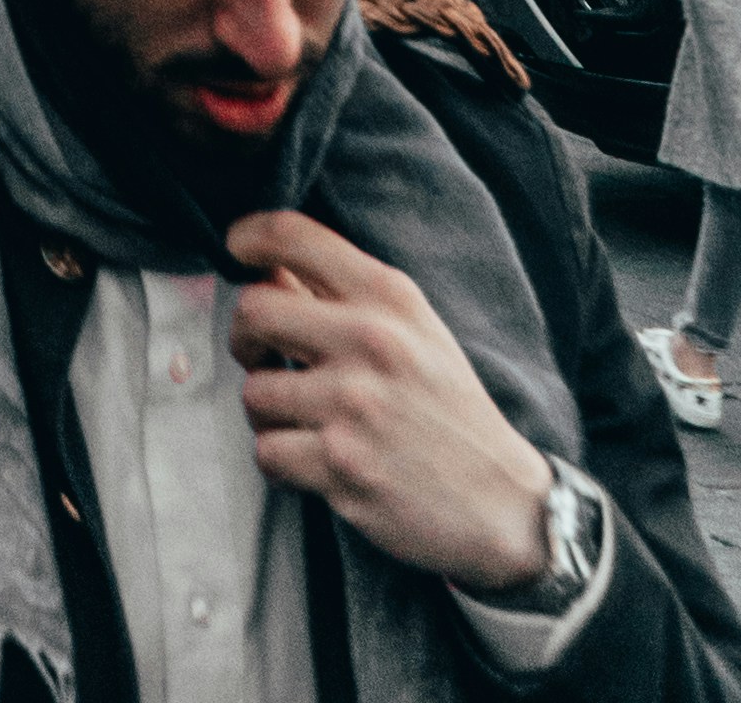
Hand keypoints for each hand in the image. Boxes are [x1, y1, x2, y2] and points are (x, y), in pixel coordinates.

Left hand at [223, 210, 561, 595]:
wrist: (503, 504)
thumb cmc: (449, 410)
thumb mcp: (416, 330)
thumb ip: (347, 295)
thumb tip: (268, 270)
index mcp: (389, 297)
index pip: (292, 236)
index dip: (248, 237)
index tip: (236, 250)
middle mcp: (369, 342)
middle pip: (253, 310)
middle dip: (244, 336)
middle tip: (262, 356)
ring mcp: (353, 406)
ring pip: (253, 392)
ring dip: (267, 411)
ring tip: (300, 418)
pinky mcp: (342, 468)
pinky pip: (267, 452)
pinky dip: (280, 458)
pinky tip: (311, 457)